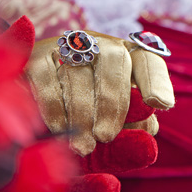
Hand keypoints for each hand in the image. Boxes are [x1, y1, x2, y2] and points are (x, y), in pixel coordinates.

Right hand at [24, 29, 174, 156]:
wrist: (32, 111)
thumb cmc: (86, 125)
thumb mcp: (110, 130)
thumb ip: (131, 134)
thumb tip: (149, 134)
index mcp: (127, 60)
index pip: (148, 60)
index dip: (155, 80)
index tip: (159, 104)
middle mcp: (100, 45)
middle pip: (114, 59)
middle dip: (112, 100)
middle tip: (105, 136)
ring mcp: (68, 46)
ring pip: (79, 68)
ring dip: (81, 110)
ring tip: (83, 146)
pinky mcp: (36, 56)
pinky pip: (46, 75)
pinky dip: (53, 105)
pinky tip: (59, 129)